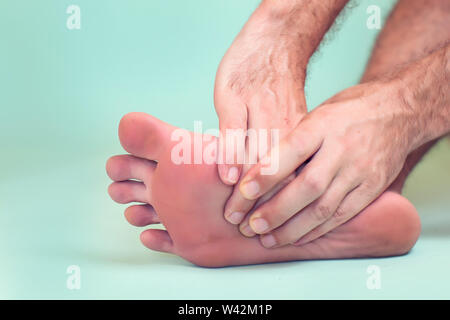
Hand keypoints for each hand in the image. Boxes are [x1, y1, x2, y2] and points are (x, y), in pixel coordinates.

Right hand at [214, 3, 307, 223]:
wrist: (273, 46)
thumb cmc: (280, 93)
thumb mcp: (294, 123)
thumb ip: (292, 154)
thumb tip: (289, 188)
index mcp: (299, 135)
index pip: (294, 176)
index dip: (284, 205)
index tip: (274, 230)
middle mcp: (282, 125)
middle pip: (276, 172)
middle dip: (264, 204)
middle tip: (250, 230)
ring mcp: (258, 111)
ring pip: (255, 156)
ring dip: (245, 188)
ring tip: (233, 215)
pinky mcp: (235, 99)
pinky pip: (234, 131)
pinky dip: (230, 155)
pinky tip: (226, 177)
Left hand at [236, 80, 416, 246]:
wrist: (398, 111)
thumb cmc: (348, 111)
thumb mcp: (318, 112)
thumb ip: (293, 139)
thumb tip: (259, 168)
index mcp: (323, 125)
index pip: (290, 152)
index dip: (266, 174)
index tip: (243, 192)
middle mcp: (342, 149)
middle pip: (307, 186)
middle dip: (276, 211)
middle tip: (250, 226)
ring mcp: (360, 171)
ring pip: (324, 207)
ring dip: (292, 228)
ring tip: (267, 239)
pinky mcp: (372, 188)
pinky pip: (342, 215)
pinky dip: (317, 230)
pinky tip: (297, 238)